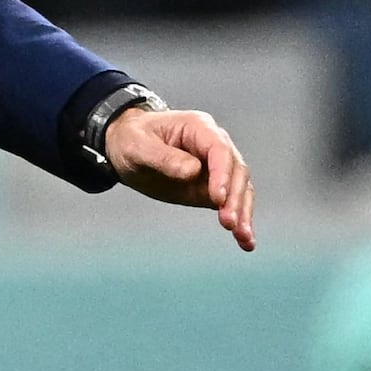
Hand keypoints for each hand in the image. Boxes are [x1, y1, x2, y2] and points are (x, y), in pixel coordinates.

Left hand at [105, 104, 256, 250]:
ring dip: (244, 213)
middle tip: (229, 223)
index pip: (220, 150)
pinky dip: (240, 221)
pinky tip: (245, 241)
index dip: (222, 174)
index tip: (218, 199)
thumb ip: (163, 157)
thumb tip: (192, 171)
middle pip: (236, 171)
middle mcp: (213, 146)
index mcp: (198, 128)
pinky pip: (231, 203)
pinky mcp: (211, 188)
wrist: (125, 147)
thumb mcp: (138, 146)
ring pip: (240, 189)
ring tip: (243, 238)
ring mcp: (215, 168)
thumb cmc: (131, 139)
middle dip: (235, 198)